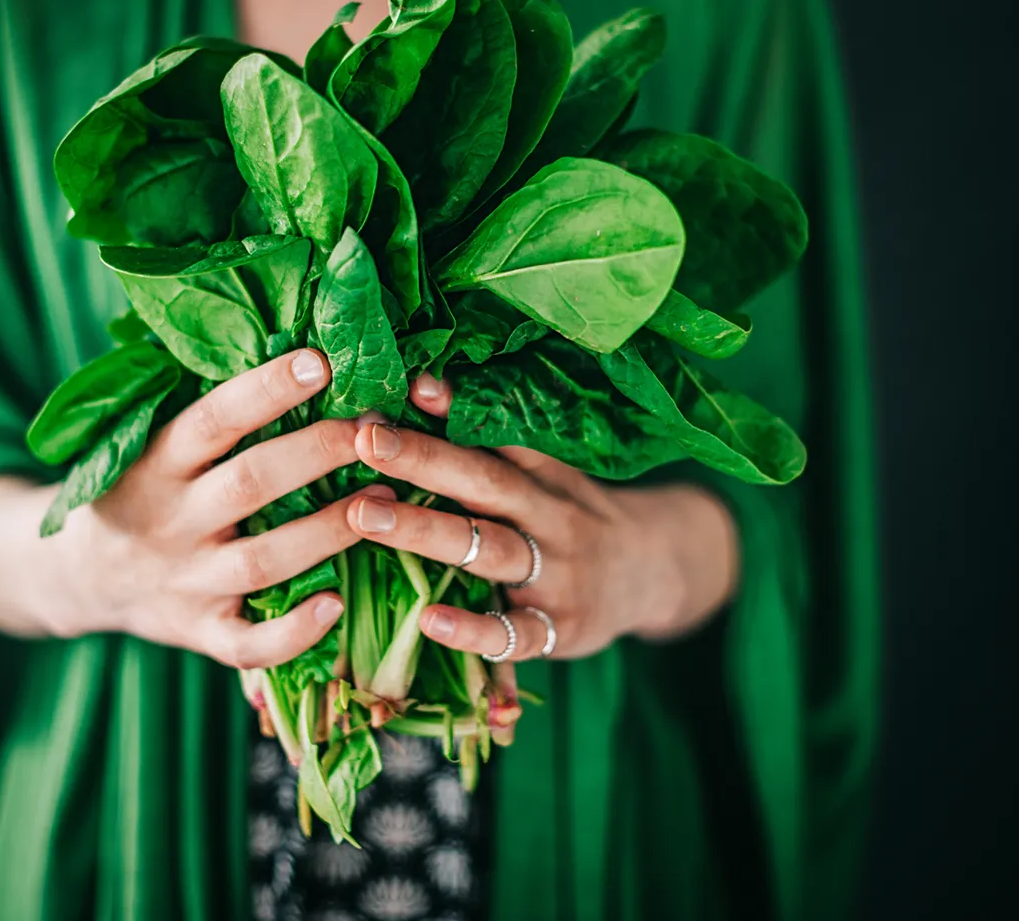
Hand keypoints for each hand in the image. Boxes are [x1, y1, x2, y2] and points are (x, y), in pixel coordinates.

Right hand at [41, 348, 390, 665]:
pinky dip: (293, 632)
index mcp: (155, 463)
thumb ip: (211, 414)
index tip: (321, 361)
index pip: (212, 418)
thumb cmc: (141, 490)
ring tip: (386, 499)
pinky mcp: (200, 633)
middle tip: (377, 428)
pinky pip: (248, 644)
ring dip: (328, 532)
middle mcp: (170, 521)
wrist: (78, 576)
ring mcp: (186, 582)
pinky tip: (337, 605)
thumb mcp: (151, 444)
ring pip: (264, 560)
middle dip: (317, 453)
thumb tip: (297, 347)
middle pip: (250, 484)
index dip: (266, 389)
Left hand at [342, 374, 739, 661]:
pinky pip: (514, 633)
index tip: (406, 385)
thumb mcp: (543, 474)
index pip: (497, 436)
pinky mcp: (559, 630)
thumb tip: (418, 385)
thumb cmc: (570, 516)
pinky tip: (428, 620)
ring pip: (490, 550)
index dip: (453, 410)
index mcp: (544, 474)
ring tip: (365, 515)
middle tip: (364, 440)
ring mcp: (557, 575)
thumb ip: (486, 441)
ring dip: (426, 531)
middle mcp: (551, 517)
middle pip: (485, 483)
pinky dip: (473, 629)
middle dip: (423, 460)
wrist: (653, 574)